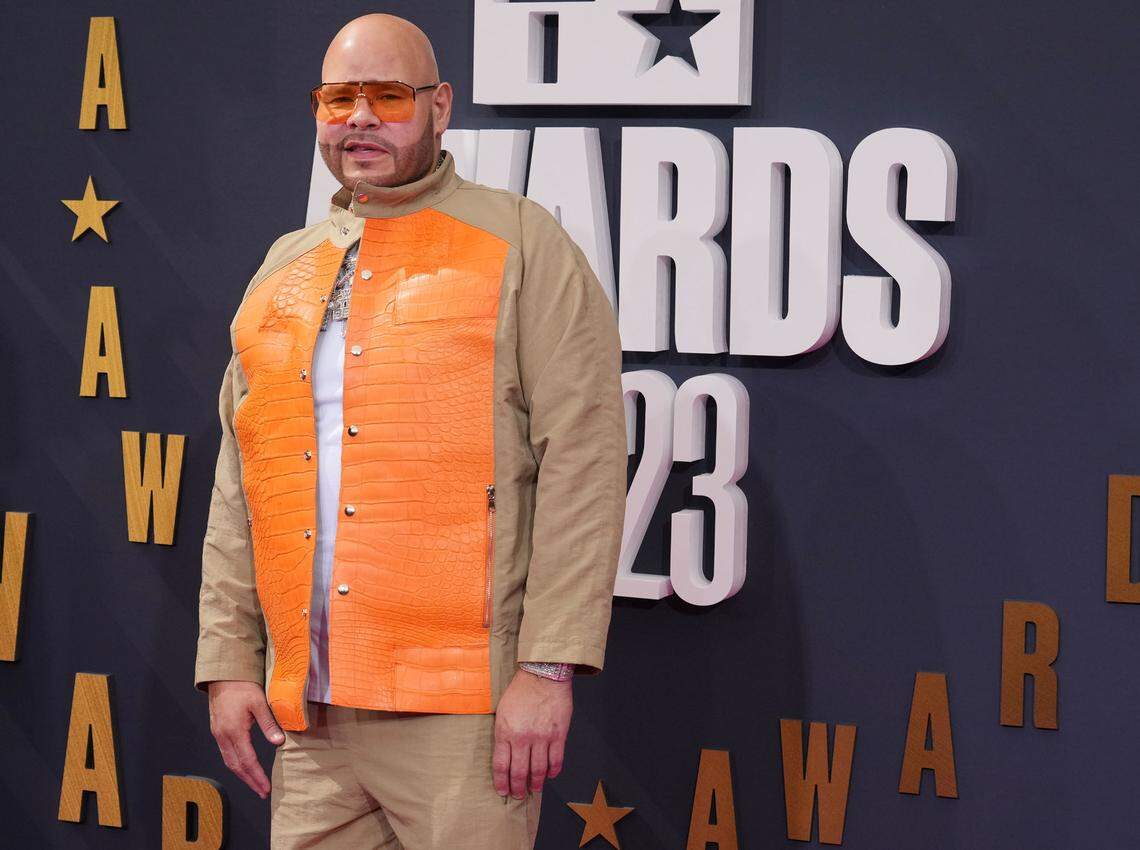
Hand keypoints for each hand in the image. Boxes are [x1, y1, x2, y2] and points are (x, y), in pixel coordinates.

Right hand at [206, 680, 284, 798]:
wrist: (223, 675)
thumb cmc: (242, 686)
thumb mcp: (259, 703)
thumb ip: (269, 724)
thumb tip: (279, 743)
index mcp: (234, 731)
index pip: (247, 761)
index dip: (257, 776)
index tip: (266, 788)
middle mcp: (223, 736)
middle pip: (236, 766)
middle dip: (250, 781)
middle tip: (262, 792)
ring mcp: (218, 734)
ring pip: (229, 761)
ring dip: (242, 775)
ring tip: (255, 784)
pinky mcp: (218, 730)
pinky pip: (226, 753)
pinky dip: (236, 764)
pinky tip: (244, 766)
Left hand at [492, 668, 572, 798]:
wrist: (543, 675)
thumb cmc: (520, 691)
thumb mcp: (503, 711)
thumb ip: (503, 734)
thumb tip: (505, 755)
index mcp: (505, 732)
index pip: (501, 766)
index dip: (501, 782)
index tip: (503, 791)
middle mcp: (522, 738)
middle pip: (519, 772)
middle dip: (518, 788)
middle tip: (518, 796)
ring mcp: (541, 737)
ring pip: (538, 770)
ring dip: (536, 784)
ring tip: (534, 789)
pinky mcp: (558, 735)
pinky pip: (556, 760)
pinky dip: (553, 771)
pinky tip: (550, 775)